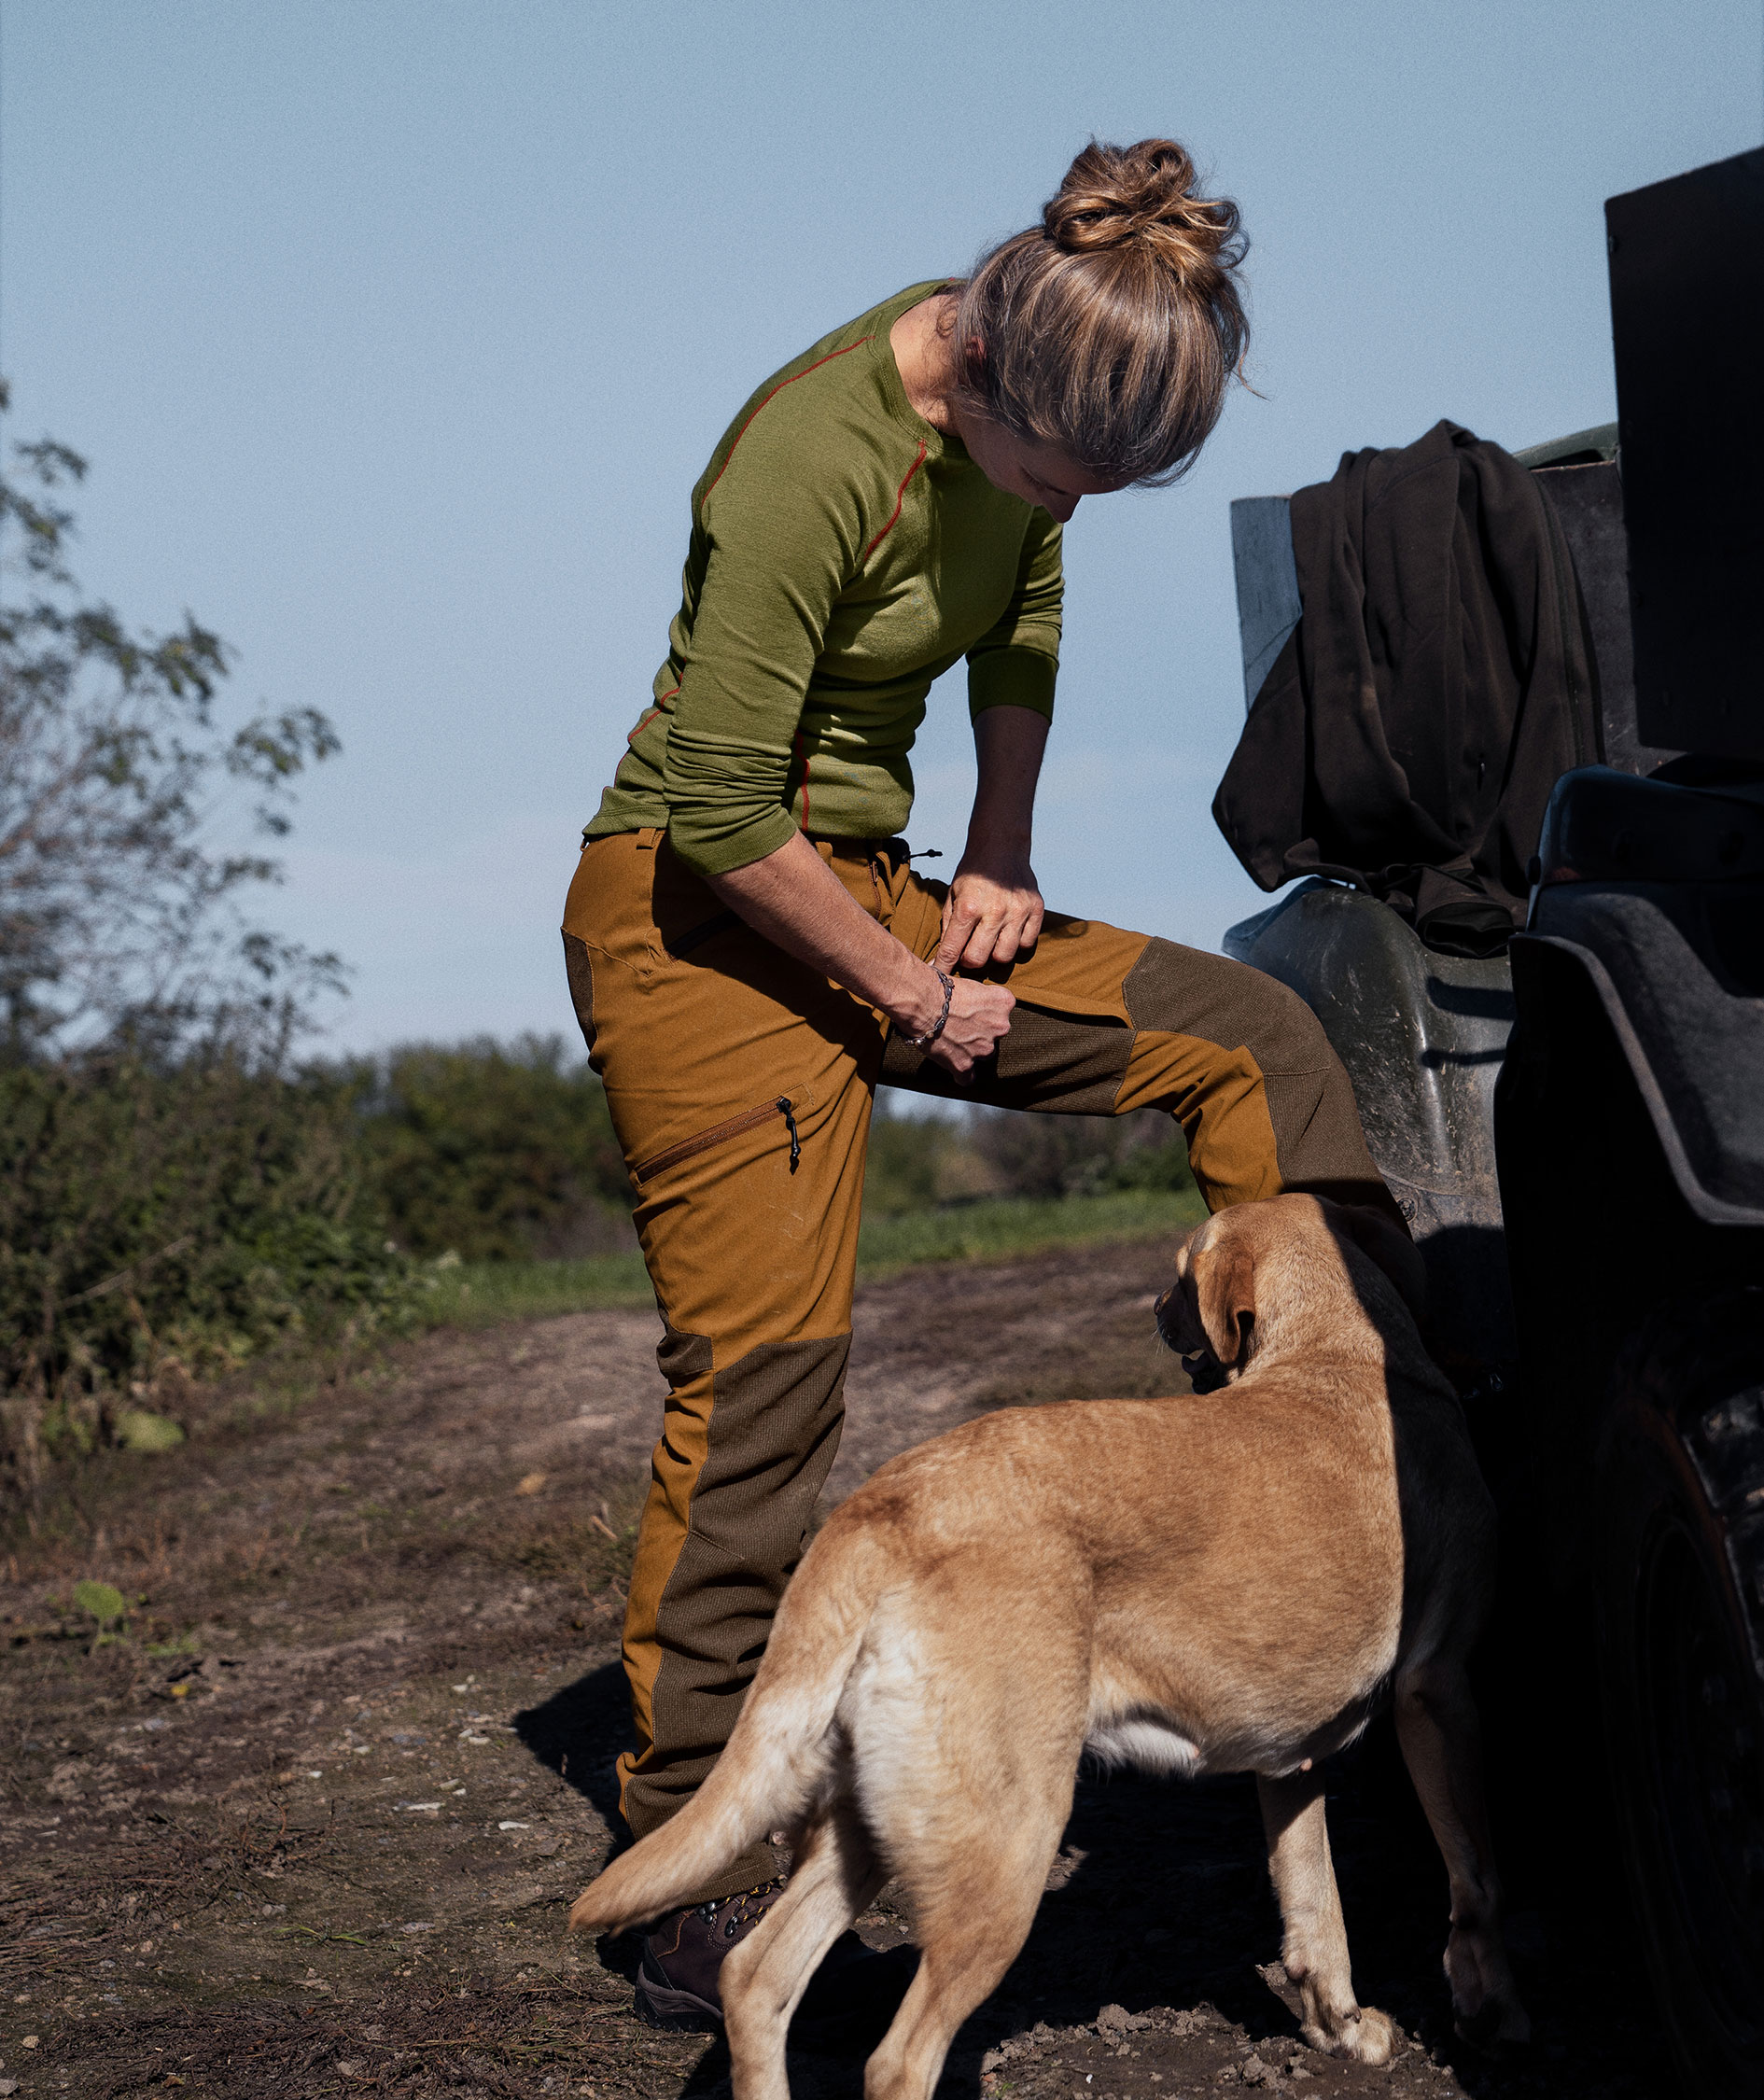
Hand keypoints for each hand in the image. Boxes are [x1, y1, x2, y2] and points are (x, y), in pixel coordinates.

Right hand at [923, 974, 1014, 1078]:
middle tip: (960, 1024)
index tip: (973, 1009)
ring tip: (952, 1041)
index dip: (986, 1010)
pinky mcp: (964, 1064)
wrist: (921, 1001)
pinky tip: (953, 1066)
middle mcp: (1000, 1026)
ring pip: (983, 1054)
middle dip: (981, 1031)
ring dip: (971, 1050)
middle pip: (995, 1033)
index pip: (1003, 1009)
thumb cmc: (940, 986)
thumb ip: (981, 995)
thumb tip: (973, 1001)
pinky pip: (967, 1078)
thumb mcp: (970, 982)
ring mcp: (983, 1048)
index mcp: (1003, 1002)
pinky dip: (961, 1074)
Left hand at [934, 851, 1044, 972]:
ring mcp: (1018, 911)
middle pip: (980, 959)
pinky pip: (1027, 943)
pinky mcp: (1036, 910)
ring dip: (994, 954)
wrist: (1001, 846)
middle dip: (970, 961)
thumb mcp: (953, 895)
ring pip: (1005, 956)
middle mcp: (994, 912)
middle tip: (969, 953)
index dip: (945, 966)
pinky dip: (1016, 943)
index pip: (953, 950)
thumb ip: (949, 926)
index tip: (941, 975)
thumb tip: (943, 958)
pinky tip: (1008, 932)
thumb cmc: (973, 873)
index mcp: (968, 908)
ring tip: (990, 942)